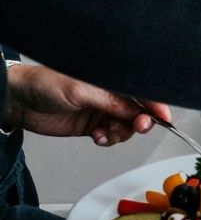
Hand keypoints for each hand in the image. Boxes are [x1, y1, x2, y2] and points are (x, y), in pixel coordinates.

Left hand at [2, 64, 170, 144]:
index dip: (155, 104)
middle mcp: (109, 94)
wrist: (18, 101)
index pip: (141, 92)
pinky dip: (108, 139)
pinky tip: (98, 136)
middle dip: (139, 121)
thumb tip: (136, 112)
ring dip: (119, 133)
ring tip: (105, 133)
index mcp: (111, 79)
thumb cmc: (44, 83)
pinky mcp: (91, 125)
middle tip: (135, 126)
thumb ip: (111, 102)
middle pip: (138, 111)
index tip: (163, 117)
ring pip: (125, 126)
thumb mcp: (81, 90)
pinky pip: (110, 135)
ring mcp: (101, 110)